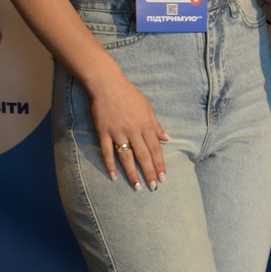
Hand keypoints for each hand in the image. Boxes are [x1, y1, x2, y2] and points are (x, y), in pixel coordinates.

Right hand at [88, 69, 168, 190]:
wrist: (107, 84)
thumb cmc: (129, 95)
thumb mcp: (148, 107)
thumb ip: (156, 125)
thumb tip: (167, 139)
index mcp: (146, 125)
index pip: (155, 149)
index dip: (160, 164)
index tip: (163, 177)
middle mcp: (133, 130)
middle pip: (143, 156)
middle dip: (150, 172)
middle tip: (154, 187)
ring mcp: (117, 132)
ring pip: (126, 157)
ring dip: (132, 173)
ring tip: (137, 186)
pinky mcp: (103, 132)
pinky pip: (107, 151)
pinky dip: (109, 164)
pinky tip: (113, 176)